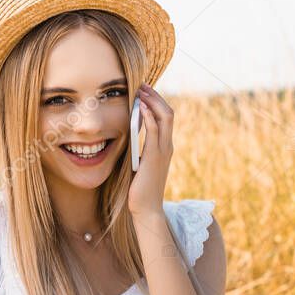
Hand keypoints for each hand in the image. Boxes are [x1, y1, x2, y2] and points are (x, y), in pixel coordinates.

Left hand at [128, 84, 172, 216]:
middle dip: (156, 97)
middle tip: (142, 85)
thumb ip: (138, 150)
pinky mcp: (155, 157)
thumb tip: (127, 137)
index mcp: (164, 147)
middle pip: (168, 113)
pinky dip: (150, 117)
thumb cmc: (140, 189)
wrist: (146, 208)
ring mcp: (163, 151)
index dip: (156, 102)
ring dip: (153, 102)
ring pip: (165, 118)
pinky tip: (142, 108)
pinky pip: (155, 132)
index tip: (144, 92)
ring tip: (142, 91)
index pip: (165, 117)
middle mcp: (167, 146)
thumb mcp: (139, 164)